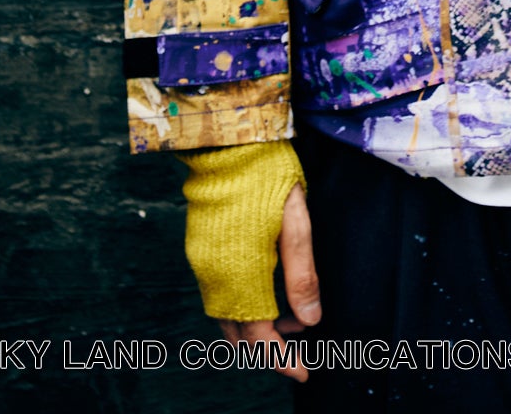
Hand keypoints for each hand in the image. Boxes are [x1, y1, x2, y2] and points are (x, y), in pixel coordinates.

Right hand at [179, 141, 319, 381]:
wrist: (228, 139)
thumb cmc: (268, 174)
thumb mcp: (296, 222)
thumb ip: (302, 273)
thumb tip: (311, 320)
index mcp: (240, 272)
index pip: (259, 335)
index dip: (281, 358)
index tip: (303, 371)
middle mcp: (214, 275)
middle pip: (238, 333)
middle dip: (268, 347)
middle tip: (300, 348)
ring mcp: (202, 263)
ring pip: (225, 315)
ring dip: (254, 327)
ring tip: (290, 319)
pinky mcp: (198, 250)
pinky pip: (217, 294)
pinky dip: (240, 306)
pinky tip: (264, 294)